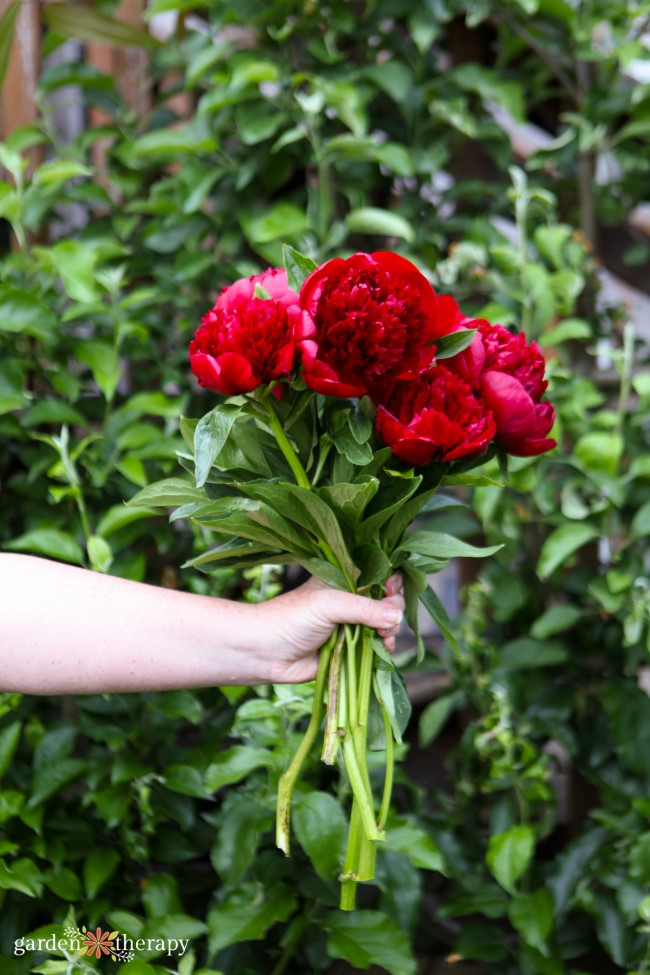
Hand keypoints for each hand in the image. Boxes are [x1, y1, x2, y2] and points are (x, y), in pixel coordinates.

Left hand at [256, 574, 404, 682]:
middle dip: (393, 609)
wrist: (265, 652)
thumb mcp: (329, 604)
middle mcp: (350, 601)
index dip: (390, 581)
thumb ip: (364, 608)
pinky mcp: (351, 650)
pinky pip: (377, 646)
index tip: (392, 590)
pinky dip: (385, 647)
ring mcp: (351, 625)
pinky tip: (384, 648)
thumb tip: (397, 616)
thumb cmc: (291, 618)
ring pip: (386, 624)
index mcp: (344, 581)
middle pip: (387, 600)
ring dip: (391, 630)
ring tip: (384, 636)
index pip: (378, 575)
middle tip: (386, 620)